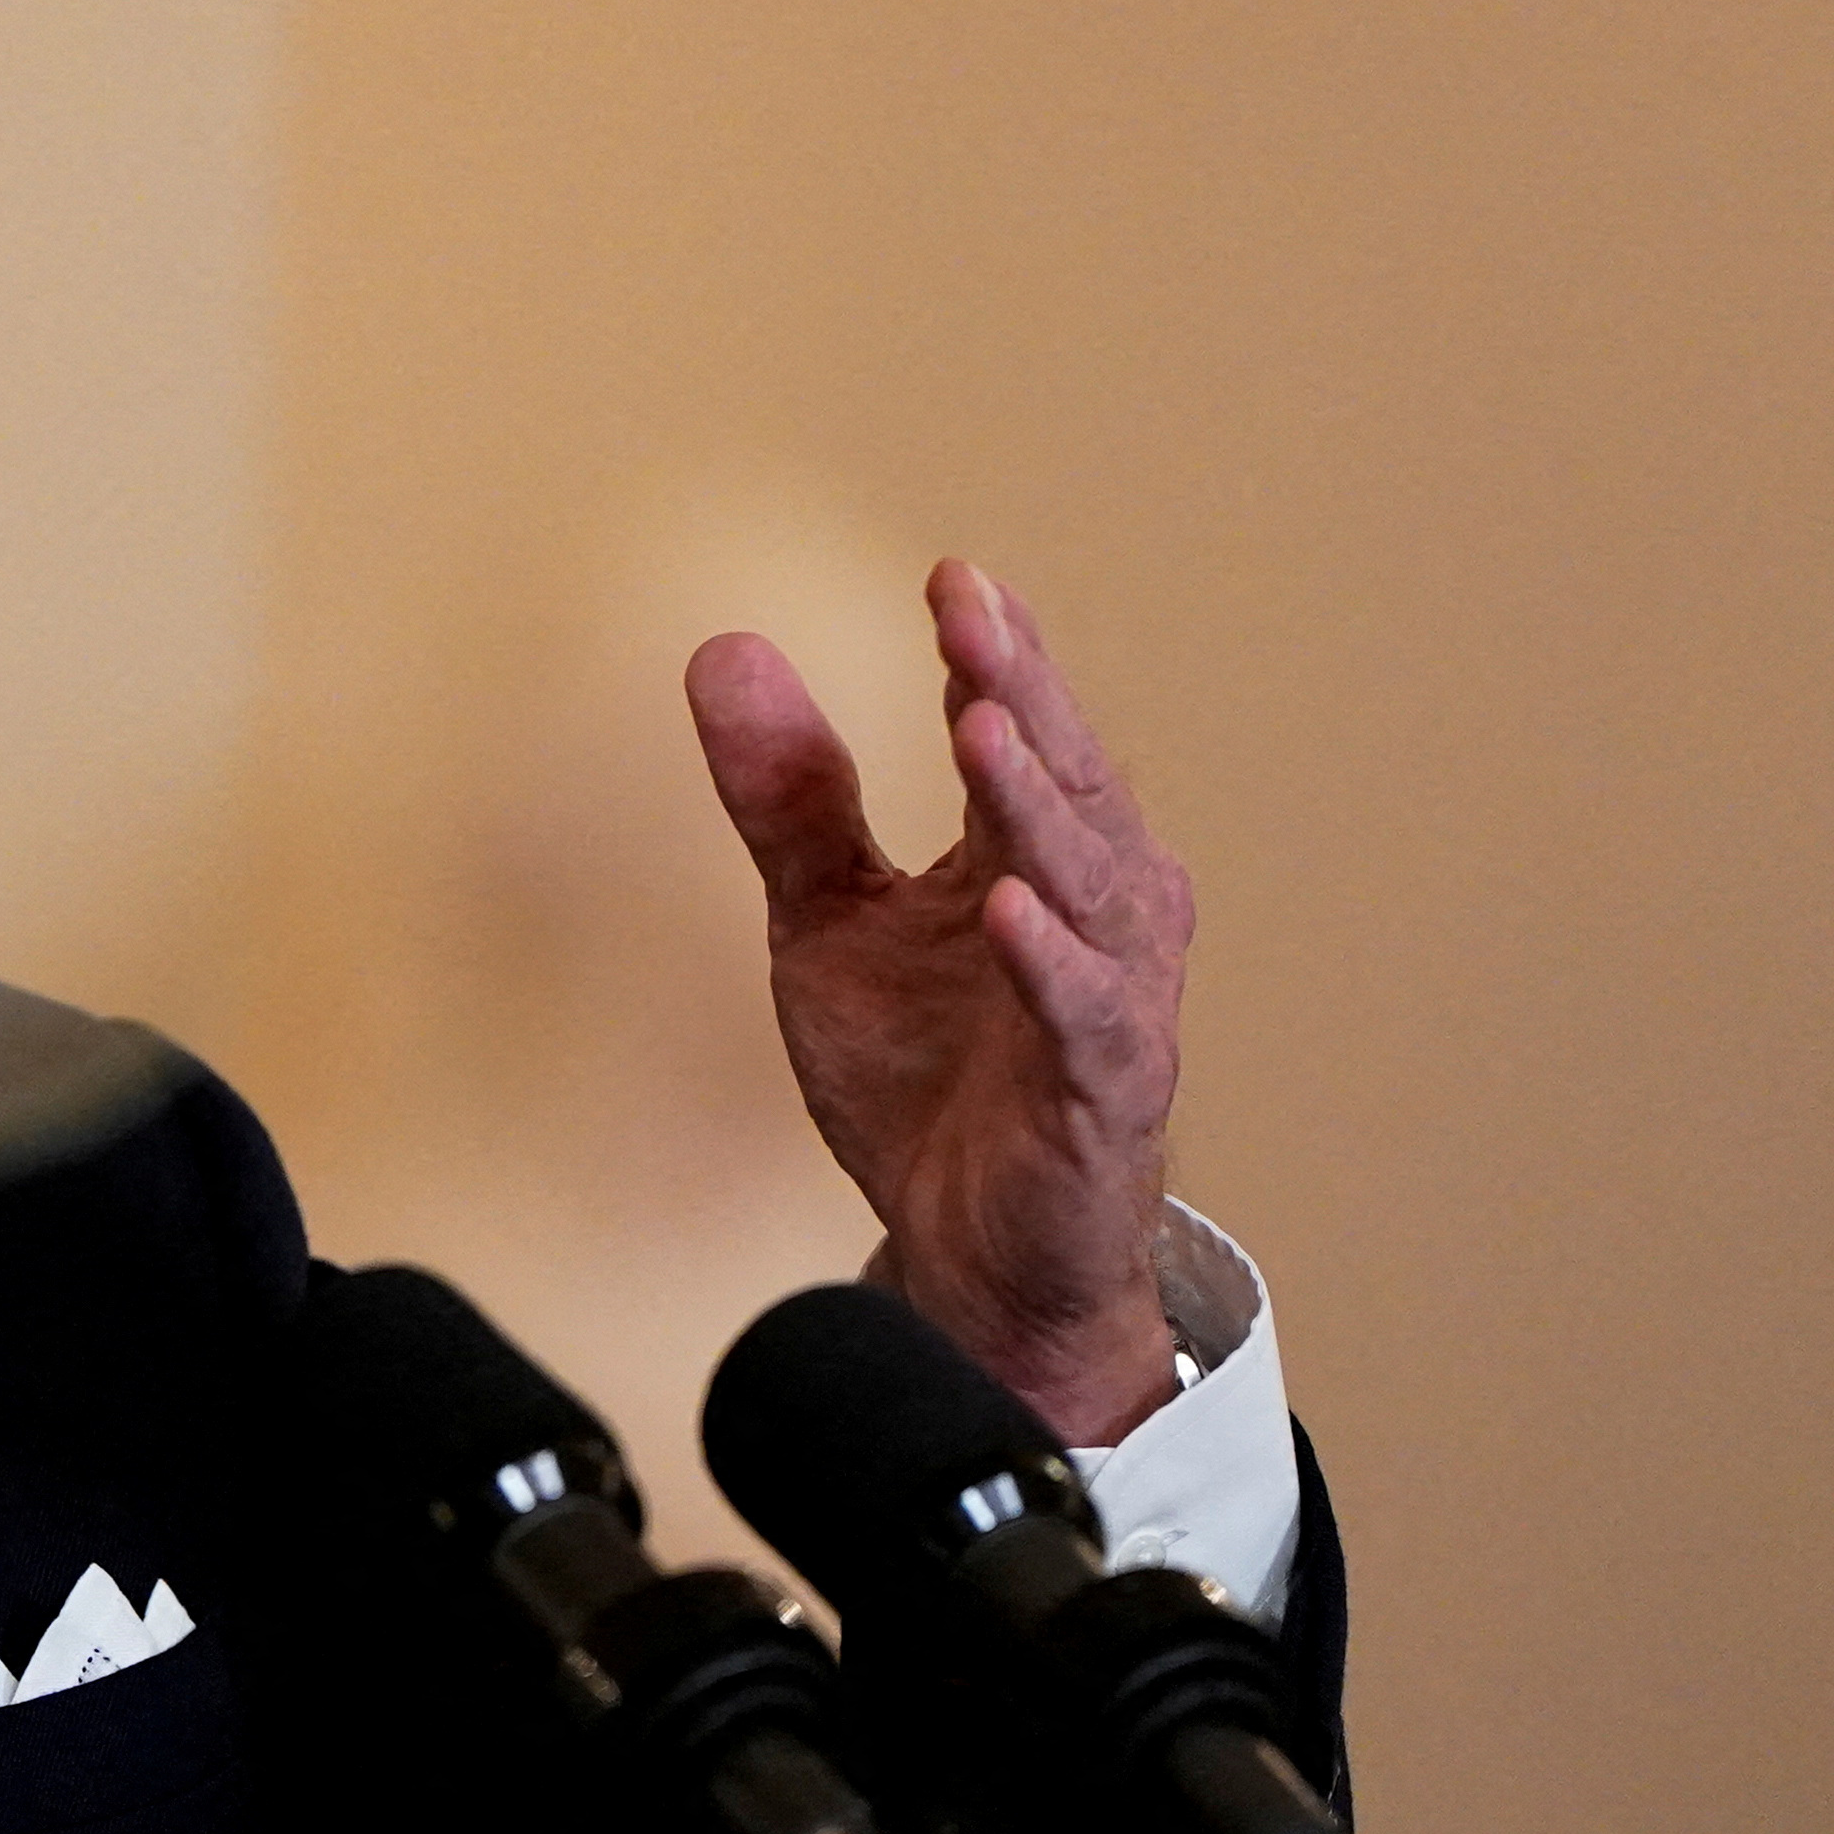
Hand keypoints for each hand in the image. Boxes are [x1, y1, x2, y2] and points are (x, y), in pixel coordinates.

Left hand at [685, 563, 1192, 1444]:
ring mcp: (1109, 1002)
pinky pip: (1087, 1021)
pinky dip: (1052, 965)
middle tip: (970, 616)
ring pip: (1088, 883)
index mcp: (1033, 855)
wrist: (968, 1255)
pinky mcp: (1101, 1097)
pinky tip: (1007, 909)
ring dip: (1034, 803)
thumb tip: (724, 650)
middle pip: (1064, 782)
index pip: (1018, 731)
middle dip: (1019, 693)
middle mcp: (1094, 911)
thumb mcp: (827, 922)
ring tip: (980, 728)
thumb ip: (791, 798)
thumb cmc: (927, 1079)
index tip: (950, 578)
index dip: (991, 653)